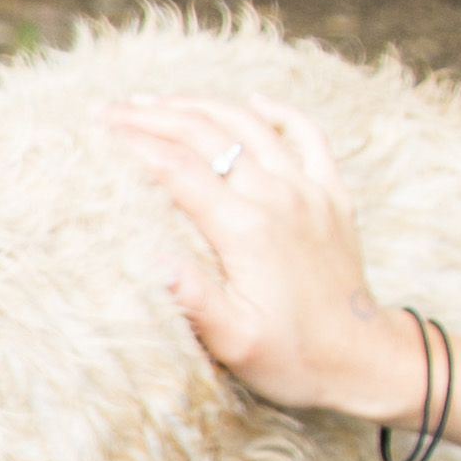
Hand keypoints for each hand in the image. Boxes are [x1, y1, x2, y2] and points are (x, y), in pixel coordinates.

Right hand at [101, 92, 425, 424]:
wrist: (364, 359)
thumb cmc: (293, 358)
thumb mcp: (234, 343)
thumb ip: (194, 300)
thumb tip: (154, 262)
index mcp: (247, 230)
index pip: (177, 168)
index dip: (133, 142)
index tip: (96, 128)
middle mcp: (279, 198)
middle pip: (206, 135)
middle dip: (152, 117)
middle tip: (109, 110)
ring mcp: (310, 191)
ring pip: (250, 125)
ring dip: (199, 107)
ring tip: (157, 102)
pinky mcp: (333, 195)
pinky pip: (309, 135)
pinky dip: (279, 111)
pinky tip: (254, 100)